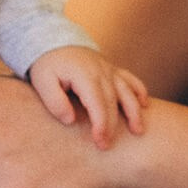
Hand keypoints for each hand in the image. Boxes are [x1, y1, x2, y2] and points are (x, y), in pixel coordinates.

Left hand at [27, 45, 147, 147]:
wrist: (52, 41)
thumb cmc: (47, 65)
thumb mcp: (42, 82)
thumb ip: (54, 101)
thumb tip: (70, 120)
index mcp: (84, 75)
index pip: (97, 103)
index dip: (101, 124)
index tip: (100, 141)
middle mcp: (101, 71)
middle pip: (112, 102)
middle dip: (113, 126)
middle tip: (107, 146)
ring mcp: (108, 69)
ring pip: (127, 90)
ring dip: (134, 111)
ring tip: (139, 130)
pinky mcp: (111, 69)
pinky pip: (129, 79)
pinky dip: (139, 90)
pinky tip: (145, 104)